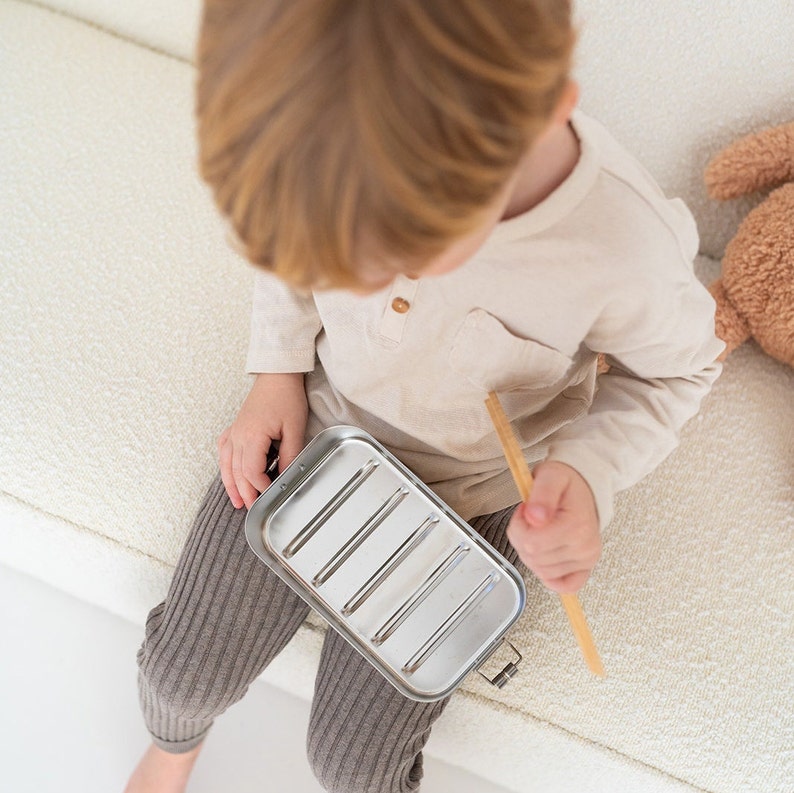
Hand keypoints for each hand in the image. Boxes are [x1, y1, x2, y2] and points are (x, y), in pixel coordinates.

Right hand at [218, 372, 307, 509]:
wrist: (278, 376)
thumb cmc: (286, 397)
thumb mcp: (295, 429)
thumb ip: (290, 455)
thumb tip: (286, 476)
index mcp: (252, 436)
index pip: (252, 472)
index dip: (260, 487)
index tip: (271, 495)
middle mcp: (238, 435)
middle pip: (237, 472)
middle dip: (245, 492)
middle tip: (252, 509)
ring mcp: (234, 431)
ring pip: (228, 464)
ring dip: (231, 484)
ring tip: (237, 501)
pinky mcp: (236, 427)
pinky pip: (224, 450)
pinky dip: (225, 465)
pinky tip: (228, 473)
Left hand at [506, 461, 600, 593]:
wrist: (585, 488)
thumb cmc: (566, 483)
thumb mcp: (550, 476)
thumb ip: (541, 494)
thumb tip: (534, 517)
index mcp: (576, 525)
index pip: (530, 543)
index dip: (518, 526)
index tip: (525, 511)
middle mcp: (584, 547)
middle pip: (532, 558)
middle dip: (522, 537)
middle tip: (531, 519)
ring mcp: (586, 560)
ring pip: (540, 571)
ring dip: (532, 552)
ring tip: (540, 530)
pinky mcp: (586, 568)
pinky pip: (564, 586)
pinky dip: (549, 575)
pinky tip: (546, 556)